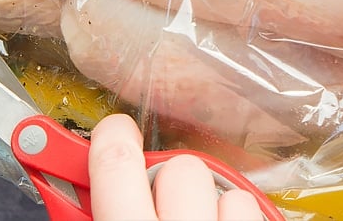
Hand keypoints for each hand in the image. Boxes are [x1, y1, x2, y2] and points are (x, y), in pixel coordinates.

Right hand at [89, 114, 264, 220]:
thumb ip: (100, 210)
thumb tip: (94, 185)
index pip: (115, 163)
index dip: (111, 137)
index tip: (113, 130)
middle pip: (178, 165)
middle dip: (167, 180)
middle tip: (157, 205)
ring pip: (219, 182)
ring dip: (207, 200)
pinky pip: (248, 204)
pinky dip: (237, 215)